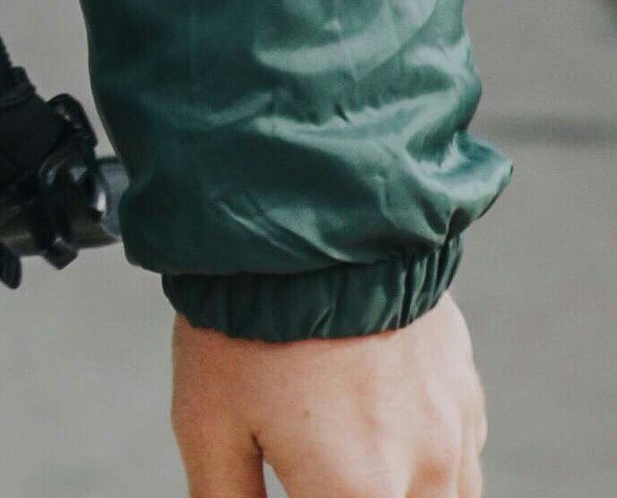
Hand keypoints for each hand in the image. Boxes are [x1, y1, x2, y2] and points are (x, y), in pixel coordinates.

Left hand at [172, 301, 483, 496]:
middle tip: (315, 463)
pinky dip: (429, 460)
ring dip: (402, 489)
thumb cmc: (247, 313)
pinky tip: (379, 427)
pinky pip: (461, 454)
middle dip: (352, 493)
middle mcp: (425, 471)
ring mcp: (455, 427)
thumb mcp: (206, 418)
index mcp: (358, 494)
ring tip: (346, 450)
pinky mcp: (465, 385)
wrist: (306, 204)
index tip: (295, 484)